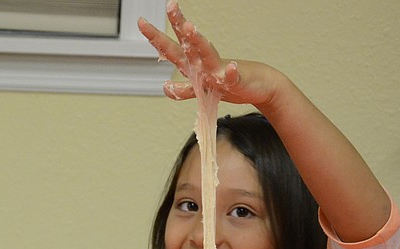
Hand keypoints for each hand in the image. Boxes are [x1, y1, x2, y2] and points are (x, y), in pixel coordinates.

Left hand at [137, 2, 278, 108]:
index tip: (141, 22)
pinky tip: (231, 68)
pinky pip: (232, 78)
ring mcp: (218, 71)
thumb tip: (165, 88)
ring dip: (197, 41)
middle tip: (170, 6)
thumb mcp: (201, 90)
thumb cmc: (228, 84)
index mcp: (193, 65)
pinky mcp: (235, 82)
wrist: (258, 87)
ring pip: (206, 55)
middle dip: (177, 25)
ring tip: (190, 28)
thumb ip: (183, 89)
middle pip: (186, 44)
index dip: (155, 37)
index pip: (171, 49)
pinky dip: (231, 74)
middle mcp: (203, 64)